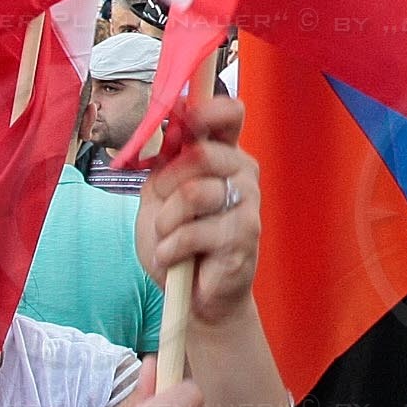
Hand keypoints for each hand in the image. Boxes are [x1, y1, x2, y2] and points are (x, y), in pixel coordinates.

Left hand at [134, 93, 262, 331]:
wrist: (191, 297)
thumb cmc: (177, 241)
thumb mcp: (158, 195)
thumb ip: (165, 159)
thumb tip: (170, 121)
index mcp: (224, 155)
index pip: (230, 114)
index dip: (205, 109)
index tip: (180, 119)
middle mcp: (243, 173)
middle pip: (202, 153)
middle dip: (166, 184)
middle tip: (161, 208)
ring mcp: (248, 203)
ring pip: (192, 194)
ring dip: (165, 223)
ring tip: (167, 239)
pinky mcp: (244, 235)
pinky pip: (191, 232)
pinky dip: (169, 249)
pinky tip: (173, 258)